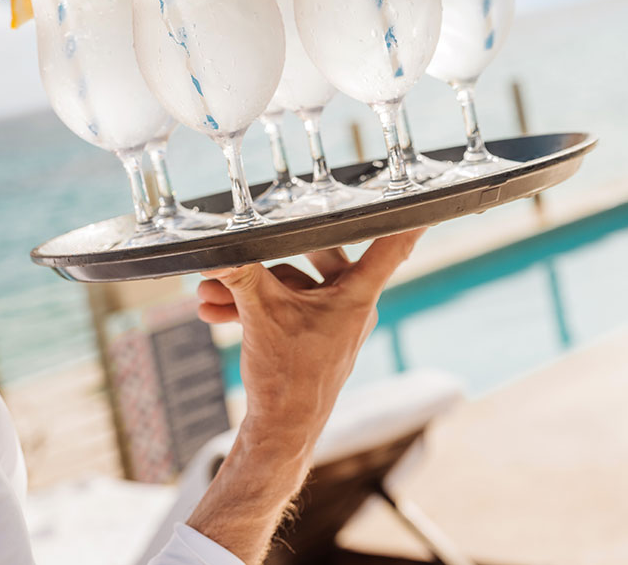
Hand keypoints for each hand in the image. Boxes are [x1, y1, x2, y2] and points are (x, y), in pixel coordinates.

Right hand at [185, 230, 423, 563]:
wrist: (278, 434)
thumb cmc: (288, 378)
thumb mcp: (260, 314)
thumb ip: (240, 274)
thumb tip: (215, 251)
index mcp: (357, 295)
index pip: (391, 245)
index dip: (404, 217)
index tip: (419, 193)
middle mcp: (350, 306)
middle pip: (323, 257)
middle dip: (273, 255)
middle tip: (253, 240)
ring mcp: (330, 324)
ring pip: (292, 287)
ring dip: (249, 286)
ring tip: (207, 290)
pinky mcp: (310, 339)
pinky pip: (284, 309)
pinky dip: (252, 307)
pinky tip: (213, 309)